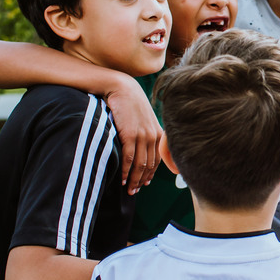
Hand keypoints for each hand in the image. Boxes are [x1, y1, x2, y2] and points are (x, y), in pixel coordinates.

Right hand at [105, 76, 161, 193]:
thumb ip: (147, 133)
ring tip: (128, 189)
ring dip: (133, 180)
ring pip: (139, 165)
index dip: (151, 174)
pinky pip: (128, 159)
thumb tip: (143, 150)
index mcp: (158, 134)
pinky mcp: (130, 135)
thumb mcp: (144, 119)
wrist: (121, 88)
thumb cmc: (130, 103)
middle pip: (149, 166)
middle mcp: (152, 136)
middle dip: (142, 181)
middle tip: (134, 191)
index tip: (145, 184)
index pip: (157, 160)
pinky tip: (122, 179)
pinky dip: (125, 172)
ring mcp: (142, 136)